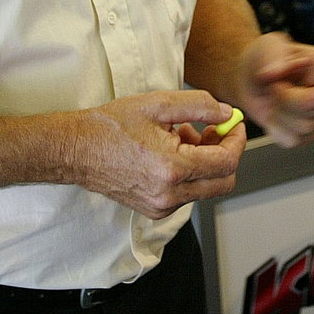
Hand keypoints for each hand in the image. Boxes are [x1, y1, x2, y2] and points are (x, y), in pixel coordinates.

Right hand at [64, 90, 246, 219]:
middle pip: (223, 182)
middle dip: (225, 153)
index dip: (236, 140)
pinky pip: (187, 193)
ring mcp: (161, 206)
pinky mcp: (154, 209)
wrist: (76, 150)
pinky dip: (189, 172)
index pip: (226, 162)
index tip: (233, 125)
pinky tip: (170, 151)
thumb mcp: (158, 104)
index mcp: (173, 169)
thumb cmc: (111, 126)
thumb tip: (226, 114)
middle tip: (213, 131)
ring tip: (181, 135)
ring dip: (204, 162)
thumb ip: (200, 106)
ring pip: (205, 188)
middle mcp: (169, 194)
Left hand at [235, 31, 313, 146]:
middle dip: (285, 100)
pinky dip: (275, 128)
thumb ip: (274, 55)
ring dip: (279, 114)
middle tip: (276, 85)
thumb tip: (275, 72)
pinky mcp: (310, 134)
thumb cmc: (268, 57)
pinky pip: (292, 140)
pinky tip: (275, 113)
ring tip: (276, 98)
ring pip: (304, 129)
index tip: (292, 86)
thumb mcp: (269, 45)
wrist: (253, 76)